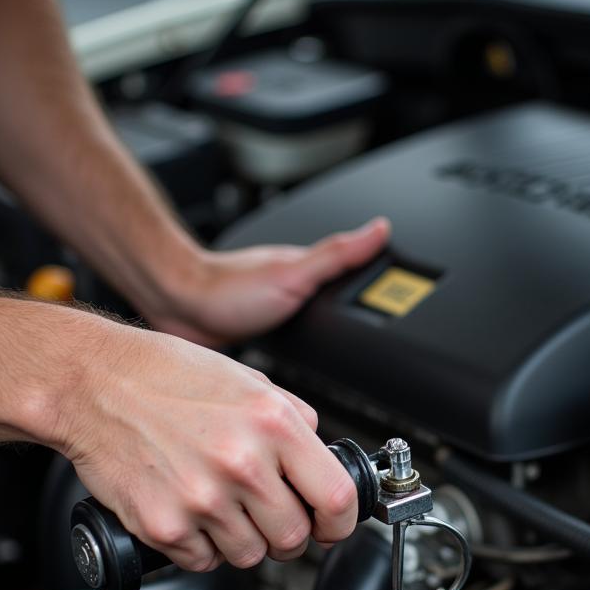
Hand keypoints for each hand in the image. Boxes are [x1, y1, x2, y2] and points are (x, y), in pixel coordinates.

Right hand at [60, 323, 358, 570]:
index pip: (337, 498)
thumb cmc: (163, 375)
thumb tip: (321, 455)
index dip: (340, 523)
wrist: (91, 384)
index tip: (331, 526)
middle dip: (287, 534)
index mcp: (272, 423)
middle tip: (268, 515)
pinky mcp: (164, 525)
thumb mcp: (247, 379)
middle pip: (294, 537)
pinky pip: (204, 561)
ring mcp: (202, 499)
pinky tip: (190, 512)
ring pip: (251, 556)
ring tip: (221, 507)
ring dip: (244, 541)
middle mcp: (242, 463)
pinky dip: (202, 547)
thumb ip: (293, 417)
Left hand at [146, 217, 389, 346]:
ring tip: (355, 348)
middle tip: (387, 324)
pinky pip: (290, 340)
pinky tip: (306, 361)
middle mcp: (292, 286)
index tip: (410, 286)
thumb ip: (337, 254)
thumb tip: (380, 229)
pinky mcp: (258, 332)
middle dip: (361, 312)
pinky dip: (303, 349)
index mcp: (308, 269)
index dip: (383, 279)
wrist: (179, 310)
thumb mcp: (294, 274)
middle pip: (338, 299)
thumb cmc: (228, 291)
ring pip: (314, 321)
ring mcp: (275, 308)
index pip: (357, 269)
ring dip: (331, 335)